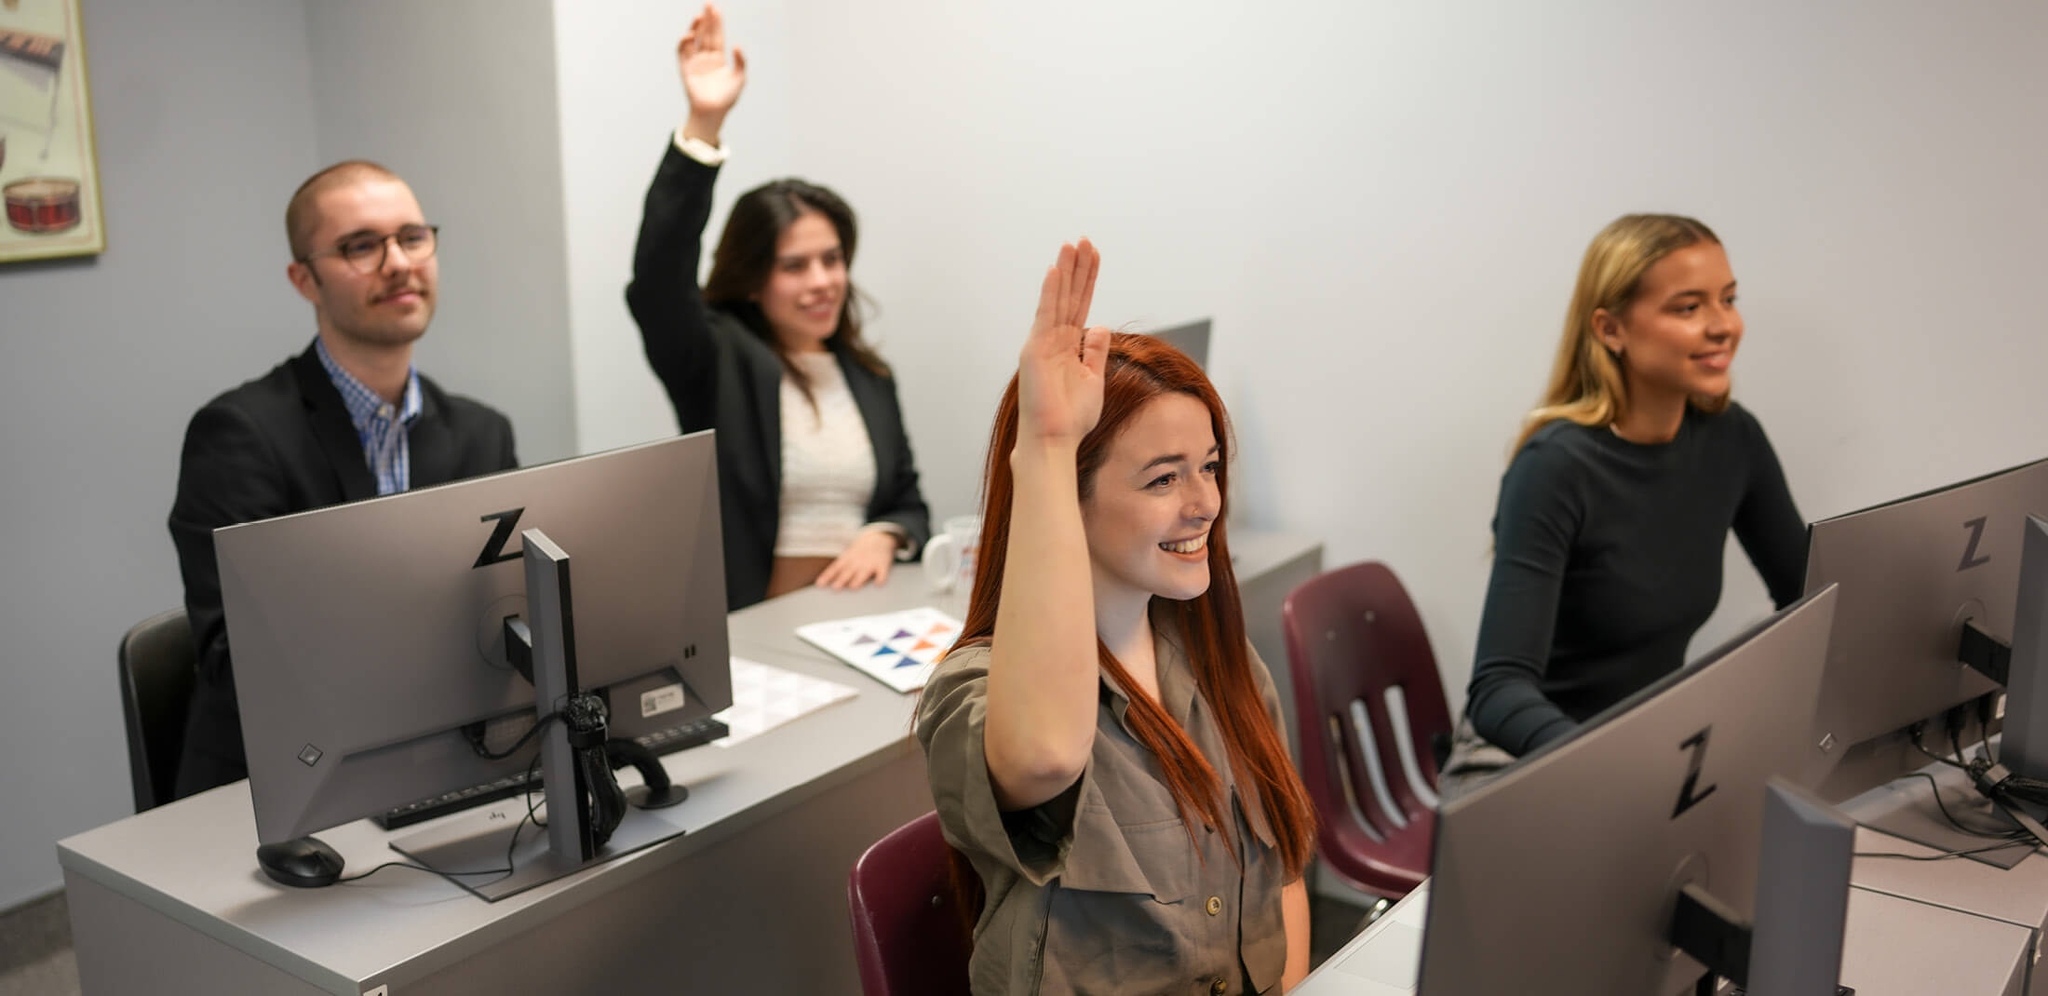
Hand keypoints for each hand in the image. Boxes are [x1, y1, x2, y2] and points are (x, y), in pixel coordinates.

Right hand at [677, 4, 745, 139]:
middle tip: (708, 5)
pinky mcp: (685, 69)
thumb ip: (740, 61)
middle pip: (705, 34)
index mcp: (718, 59)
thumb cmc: (727, 98)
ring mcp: (695, 62)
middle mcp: (705, 58)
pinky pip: (682, 52)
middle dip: (706, 20)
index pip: (716, 36)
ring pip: (693, 40)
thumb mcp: (740, 78)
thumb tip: (737, 45)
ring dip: (695, 28)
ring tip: (700, 17)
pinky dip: (684, 42)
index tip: (716, 10)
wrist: (714, 112)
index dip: (716, 23)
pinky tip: (690, 34)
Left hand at [816, 529, 901, 590]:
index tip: (820, 584)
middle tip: (835, 587)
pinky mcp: (883, 565)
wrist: (880, 536)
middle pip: (849, 571)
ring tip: (854, 587)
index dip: (828, 575)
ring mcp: (870, 563)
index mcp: (848, 558)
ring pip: (864, 572)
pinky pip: (882, 573)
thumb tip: (824, 581)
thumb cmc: (861, 550)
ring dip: (859, 579)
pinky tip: (878, 584)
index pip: (835, 567)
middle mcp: (858, 561)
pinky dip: (880, 578)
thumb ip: (841, 565)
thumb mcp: (849, 553)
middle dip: (842, 579)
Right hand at [1016, 240, 1111, 449]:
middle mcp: (1053, 340)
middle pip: (1069, 297)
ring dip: (1065, 271)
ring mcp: (1042, 343)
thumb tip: (1099, 326)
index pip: (1080, 305)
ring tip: (1072, 245)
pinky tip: (1056, 270)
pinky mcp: (1034, 350)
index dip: (1087, 281)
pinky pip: (1045, 315)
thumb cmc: (1071, 418)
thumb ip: (1095, 351)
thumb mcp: (1093, 378)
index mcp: (1068, 347)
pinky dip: (1050, 292)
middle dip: (1078, 269)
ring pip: (1056, 300)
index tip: (1094, 256)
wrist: (1054, 440)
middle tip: (1085, 240)